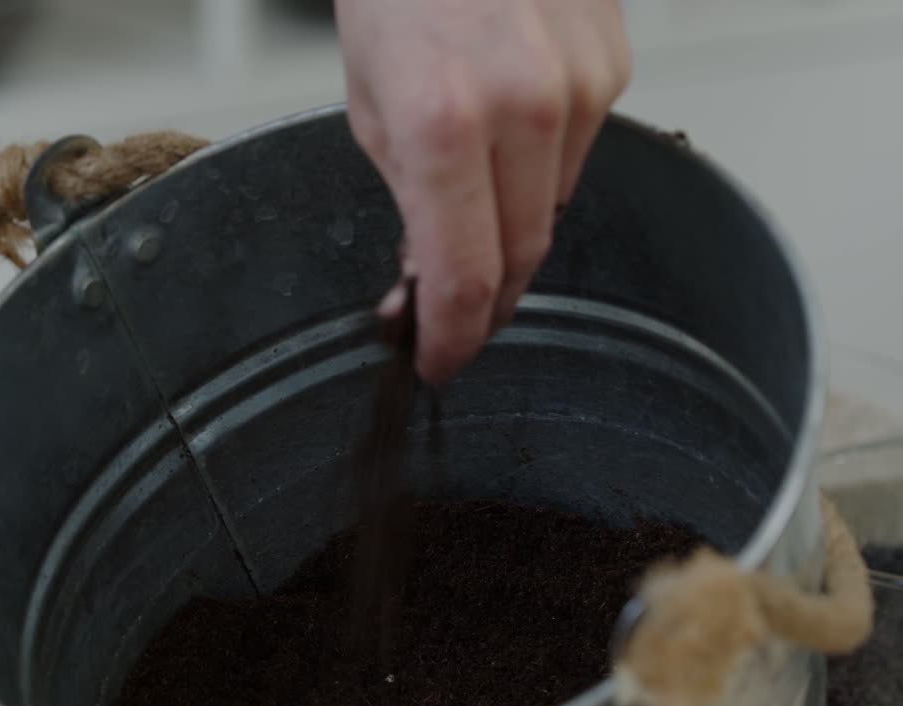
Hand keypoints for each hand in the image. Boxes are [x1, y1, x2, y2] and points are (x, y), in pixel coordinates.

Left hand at [335, 0, 630, 381]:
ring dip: (510, 228)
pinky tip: (510, 133)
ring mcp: (581, 85)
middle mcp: (524, 106)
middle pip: (521, 258)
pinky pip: (578, 154)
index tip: (439, 360)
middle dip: (483, 300)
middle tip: (450, 313)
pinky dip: (541, 167)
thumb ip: (408, 199)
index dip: (452, 338)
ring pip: (552, 209)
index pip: (464, 277)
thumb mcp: (369, 103)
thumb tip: (430, 278)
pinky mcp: (614, 67)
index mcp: (442, 121)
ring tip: (468, 197)